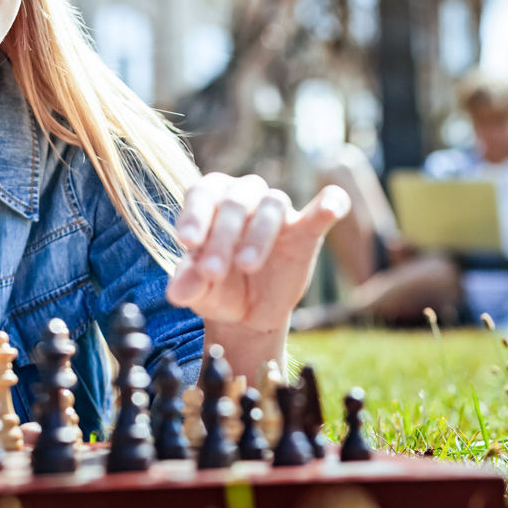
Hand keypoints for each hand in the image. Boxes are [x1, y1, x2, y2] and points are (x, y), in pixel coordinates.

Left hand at [166, 173, 349, 332]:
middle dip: (222, 236)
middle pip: (235, 201)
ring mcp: (276, 212)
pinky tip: (330, 207)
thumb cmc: (217, 289)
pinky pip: (323, 208)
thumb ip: (189, 284)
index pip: (203, 193)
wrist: (248, 314)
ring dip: (259, 233)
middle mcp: (244, 197)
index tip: (187, 242)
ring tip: (246, 265)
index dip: (195, 214)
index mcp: (211, 201)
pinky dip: (329, 204)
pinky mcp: (306, 230)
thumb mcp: (199, 291)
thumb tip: (176, 292)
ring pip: (271, 204)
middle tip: (213, 272)